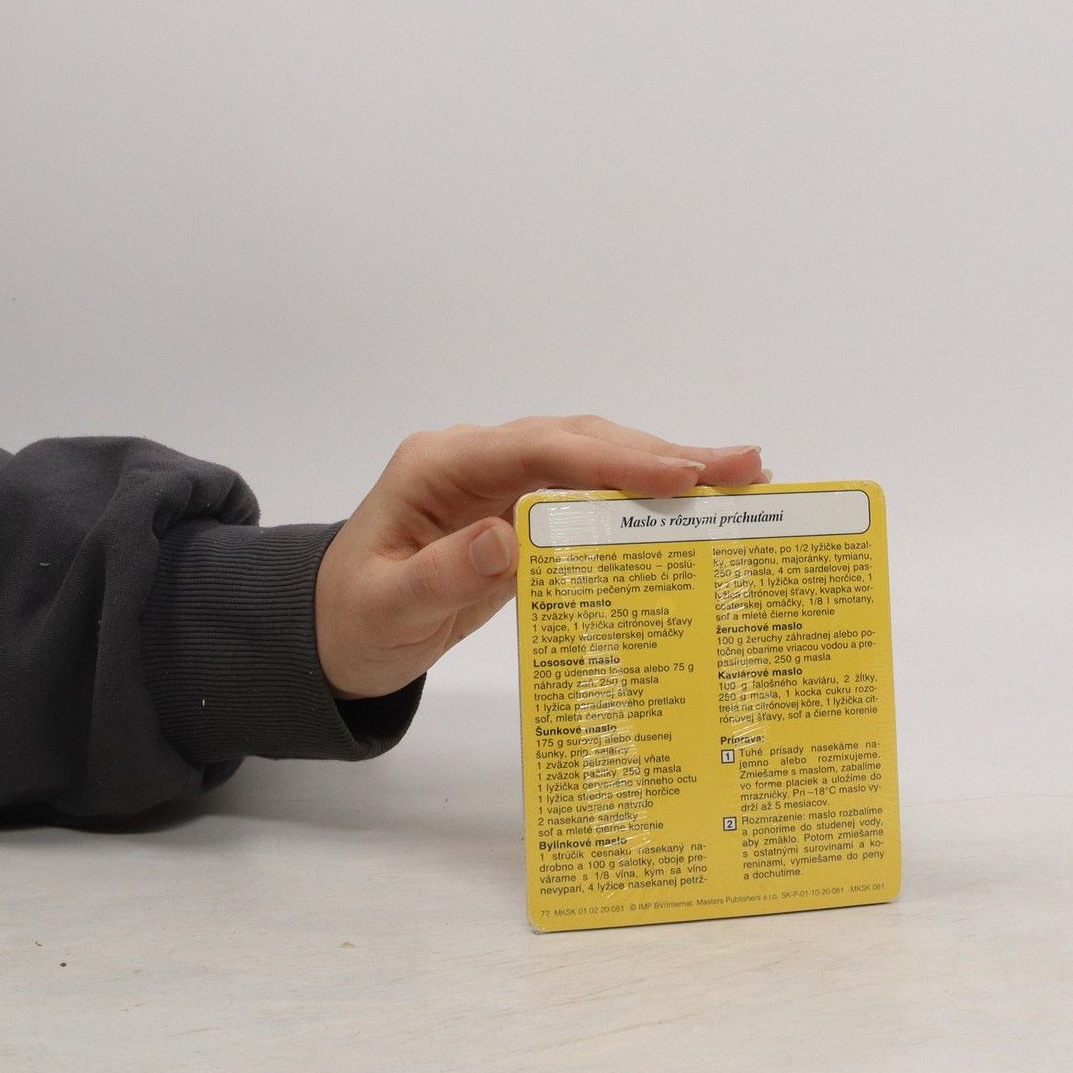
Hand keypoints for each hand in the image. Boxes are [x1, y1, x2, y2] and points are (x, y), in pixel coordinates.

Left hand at [314, 415, 766, 699]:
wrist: (327, 632)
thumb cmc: (351, 619)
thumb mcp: (386, 608)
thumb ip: (442, 574)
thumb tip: (506, 538)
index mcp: (442, 464)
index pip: (541, 448)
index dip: (613, 458)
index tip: (679, 474)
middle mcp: (478, 457)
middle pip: (582, 440)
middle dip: (662, 452)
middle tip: (745, 466)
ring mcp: (501, 479)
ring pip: (594, 458)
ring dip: (664, 466)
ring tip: (743, 475)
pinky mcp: (520, 507)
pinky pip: (588, 493)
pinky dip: (641, 497)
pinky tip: (693, 507)